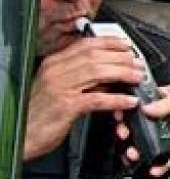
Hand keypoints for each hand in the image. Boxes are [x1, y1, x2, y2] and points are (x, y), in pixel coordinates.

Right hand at [24, 38, 142, 160]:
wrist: (23, 135)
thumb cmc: (40, 115)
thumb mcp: (58, 89)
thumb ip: (79, 79)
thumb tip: (107, 75)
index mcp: (54, 64)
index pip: (86, 44)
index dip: (110, 43)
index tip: (126, 46)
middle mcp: (56, 71)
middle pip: (95, 55)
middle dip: (121, 58)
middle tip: (137, 64)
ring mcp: (60, 87)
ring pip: (97, 72)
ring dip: (122, 74)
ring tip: (137, 78)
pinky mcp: (65, 107)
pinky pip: (96, 99)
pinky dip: (116, 99)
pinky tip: (128, 101)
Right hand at [115, 79, 169, 173]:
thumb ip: (166, 102)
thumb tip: (147, 109)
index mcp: (161, 100)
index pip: (139, 108)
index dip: (127, 114)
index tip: (119, 118)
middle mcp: (164, 117)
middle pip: (140, 129)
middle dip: (129, 135)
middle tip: (124, 137)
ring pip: (151, 145)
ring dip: (141, 151)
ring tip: (135, 154)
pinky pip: (168, 157)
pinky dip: (161, 165)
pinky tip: (154, 168)